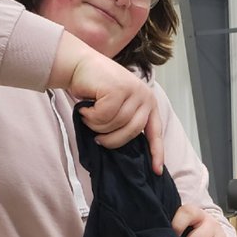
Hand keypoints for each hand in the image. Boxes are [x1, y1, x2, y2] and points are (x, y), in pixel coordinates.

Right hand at [51, 32, 164, 172]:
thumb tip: (127, 151)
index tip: (156, 171)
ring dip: (96, 124)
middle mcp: (145, 97)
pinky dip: (90, 116)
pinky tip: (86, 107)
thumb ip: (126, 122)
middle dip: (111, 139)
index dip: (156, 153)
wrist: (79, 65)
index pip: (156, 133)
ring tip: (89, 115)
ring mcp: (133, 91)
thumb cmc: (96, 89)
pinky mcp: (118, 89)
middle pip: (132, 132)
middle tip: (97, 138)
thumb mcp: (118, 107)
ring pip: (115, 124)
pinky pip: (104, 116)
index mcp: (148, 104)